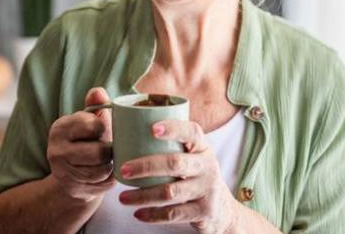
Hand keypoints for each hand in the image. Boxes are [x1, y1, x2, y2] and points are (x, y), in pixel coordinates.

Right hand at [46, 87, 114, 201]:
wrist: (71, 174)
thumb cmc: (86, 140)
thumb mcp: (88, 120)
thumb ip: (95, 105)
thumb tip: (98, 92)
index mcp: (60, 128)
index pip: (92, 126)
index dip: (103, 128)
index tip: (101, 130)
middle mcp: (56, 150)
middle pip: (99, 152)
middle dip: (110, 150)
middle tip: (109, 147)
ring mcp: (63, 172)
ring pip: (102, 170)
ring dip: (111, 165)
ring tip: (108, 160)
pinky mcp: (73, 188)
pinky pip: (102, 184)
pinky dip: (109, 178)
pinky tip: (106, 172)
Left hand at [117, 120, 238, 233]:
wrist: (222, 208)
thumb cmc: (196, 176)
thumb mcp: (193, 158)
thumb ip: (172, 148)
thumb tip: (127, 137)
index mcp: (202, 147)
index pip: (191, 132)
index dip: (173, 128)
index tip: (151, 128)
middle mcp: (208, 166)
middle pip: (175, 163)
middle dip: (146, 166)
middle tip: (123, 169)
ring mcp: (207, 189)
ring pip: (170, 192)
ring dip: (143, 195)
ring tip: (123, 198)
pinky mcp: (204, 211)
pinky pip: (174, 214)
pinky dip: (153, 215)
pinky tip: (138, 213)